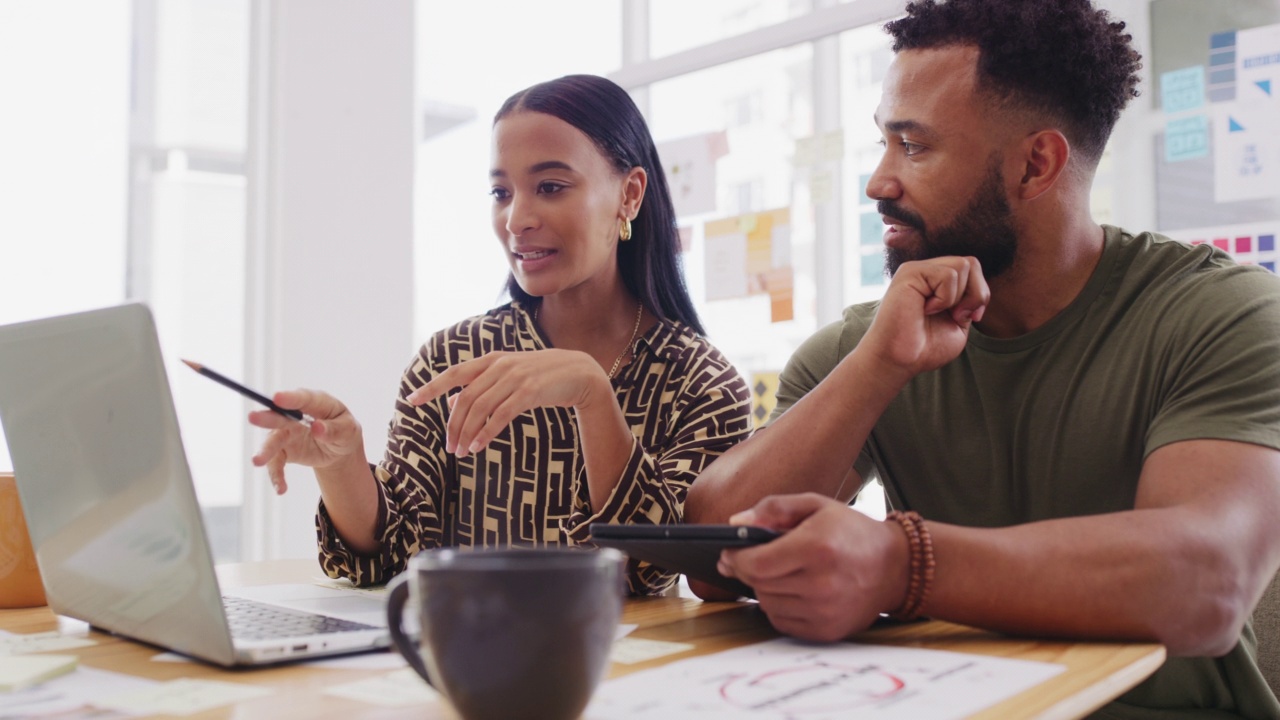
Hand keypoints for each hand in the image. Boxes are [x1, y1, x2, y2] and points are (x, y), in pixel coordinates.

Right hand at [248, 389, 364, 493]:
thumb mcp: (348, 430)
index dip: (290, 398)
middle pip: (281, 416)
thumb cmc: (345, 431)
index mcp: (317, 403)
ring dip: (265, 450)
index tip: (277, 398)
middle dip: (267, 417)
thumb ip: (334, 429)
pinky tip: (281, 488)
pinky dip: (277, 475)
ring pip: (274, 440)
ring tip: (257, 461)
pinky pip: (276, 462)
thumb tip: (317, 428)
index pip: (303, 399)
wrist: (338, 449)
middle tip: (252, 417)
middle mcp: (297, 415)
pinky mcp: (284, 450)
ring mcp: (288, 432)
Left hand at [407, 350, 610, 456]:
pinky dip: (486, 433)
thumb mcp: (509, 376)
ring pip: (481, 408)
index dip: (431, 387)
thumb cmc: (542, 376)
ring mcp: (515, 378)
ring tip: (461, 452)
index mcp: (492, 360)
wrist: (579, 372)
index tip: (412, 400)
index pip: (454, 373)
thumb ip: (481, 385)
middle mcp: (500, 366)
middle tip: (448, 447)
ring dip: (467, 432)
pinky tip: (478, 446)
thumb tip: (452, 401)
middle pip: (466, 398)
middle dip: (453, 424)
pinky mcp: (530, 392)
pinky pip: (501, 415)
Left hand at [717, 493, 907, 641]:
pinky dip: (778, 607)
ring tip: (774, 573)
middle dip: (745, 570)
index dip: (735, 558)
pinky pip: (782, 622)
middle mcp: (820, 583)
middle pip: (759, 584)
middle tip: (742, 561)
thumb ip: (774, 508)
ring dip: (763, 588)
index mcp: (816, 547)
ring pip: (767, 604)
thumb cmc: (851, 532)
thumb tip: (735, 522)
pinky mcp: (827, 630)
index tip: (727, 552)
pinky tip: (789, 591)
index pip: (757, 562)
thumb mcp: (815, 505)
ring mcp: (824, 611)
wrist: (895, 567)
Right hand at [863, 256, 988, 379]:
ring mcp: (918, 270)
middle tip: (957, 316)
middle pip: (971, 263)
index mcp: (938, 282)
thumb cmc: (924, 348)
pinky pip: (947, 275)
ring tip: (937, 313)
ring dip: (958, 297)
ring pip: (961, 265)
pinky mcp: (910, 272)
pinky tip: (925, 310)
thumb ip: (971, 302)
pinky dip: (944, 299)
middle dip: (975, 294)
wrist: (900, 360)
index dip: (980, 293)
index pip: (973, 269)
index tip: (968, 318)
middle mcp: (927, 271)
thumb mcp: (959, 324)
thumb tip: (982, 288)